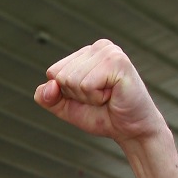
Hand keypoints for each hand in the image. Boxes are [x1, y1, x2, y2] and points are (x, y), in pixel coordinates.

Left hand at [34, 39, 165, 143]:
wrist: (130, 130)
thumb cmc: (101, 115)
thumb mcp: (65, 107)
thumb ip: (47, 97)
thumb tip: (49, 85)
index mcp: (85, 53)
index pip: (53, 72)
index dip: (66, 92)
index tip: (88, 96)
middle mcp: (98, 47)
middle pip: (60, 76)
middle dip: (77, 95)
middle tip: (100, 97)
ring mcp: (109, 52)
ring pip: (72, 80)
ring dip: (88, 97)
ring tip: (107, 96)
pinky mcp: (118, 61)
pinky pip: (87, 85)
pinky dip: (97, 97)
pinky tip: (112, 94)